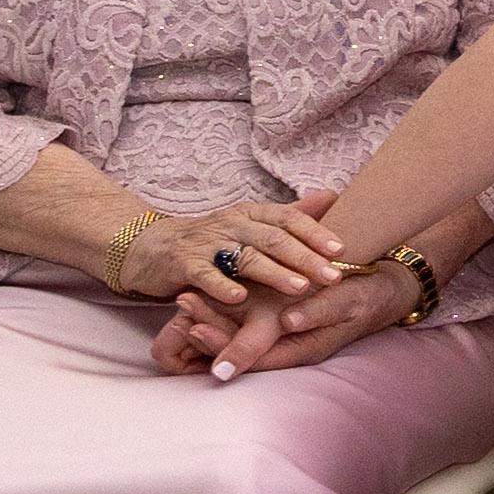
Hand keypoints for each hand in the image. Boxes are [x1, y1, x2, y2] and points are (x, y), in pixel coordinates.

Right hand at [114, 192, 348, 306]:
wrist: (152, 248)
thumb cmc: (213, 241)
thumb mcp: (251, 224)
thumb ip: (291, 215)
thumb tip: (334, 195)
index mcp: (251, 213)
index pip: (289, 219)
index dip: (316, 233)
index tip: (341, 250)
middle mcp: (232, 224)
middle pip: (273, 239)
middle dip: (305, 258)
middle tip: (332, 276)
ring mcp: (207, 244)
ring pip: (245, 257)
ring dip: (274, 273)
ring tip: (299, 288)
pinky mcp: (183, 264)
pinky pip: (205, 275)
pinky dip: (222, 285)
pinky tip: (240, 297)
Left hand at [162, 261, 427, 378]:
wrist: (388, 289)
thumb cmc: (370, 295)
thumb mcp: (351, 301)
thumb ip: (320, 311)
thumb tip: (288, 321)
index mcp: (304, 347)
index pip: (254, 355)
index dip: (222, 343)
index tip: (194, 326)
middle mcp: (289, 345)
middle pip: (239, 347)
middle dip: (207, 329)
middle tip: (179, 308)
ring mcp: (284, 333)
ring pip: (239, 334)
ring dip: (211, 317)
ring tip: (182, 299)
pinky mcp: (282, 318)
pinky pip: (247, 321)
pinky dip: (225, 308)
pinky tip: (206, 291)